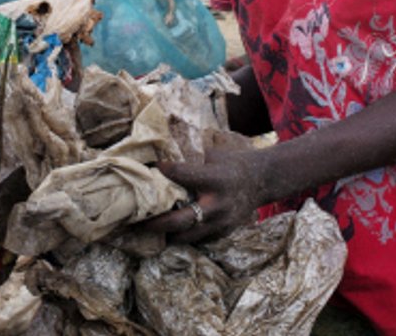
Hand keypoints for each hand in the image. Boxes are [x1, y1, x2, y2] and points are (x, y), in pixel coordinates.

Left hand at [143, 149, 269, 243]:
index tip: (151, 167)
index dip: (163, 171)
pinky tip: (166, 233)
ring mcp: (221, 222)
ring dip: (164, 234)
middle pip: (179, 220)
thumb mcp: (213, 155)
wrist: (261, 181)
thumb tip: (158, 158)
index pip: (181, 175)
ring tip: (145, 229)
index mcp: (215, 180)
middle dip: (154, 222)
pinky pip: (197, 239)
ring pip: (185, 236)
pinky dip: (181, 236)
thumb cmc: (232, 163)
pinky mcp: (222, 233)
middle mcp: (217, 205)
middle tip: (134, 220)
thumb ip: (190, 160)